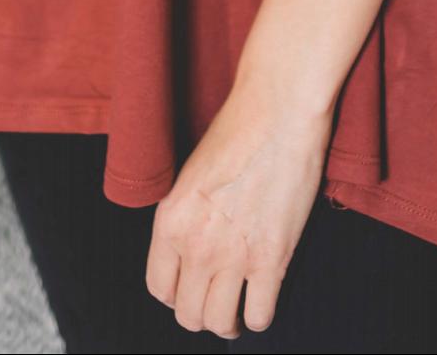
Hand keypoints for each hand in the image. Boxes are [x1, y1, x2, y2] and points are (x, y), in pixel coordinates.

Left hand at [144, 75, 333, 338]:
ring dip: (230, 320)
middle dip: (202, 312)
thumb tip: (190, 250)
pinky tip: (263, 296)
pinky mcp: (272, 260)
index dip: (176, 293)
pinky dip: (261, 315)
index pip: (159, 288)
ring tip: (239, 305)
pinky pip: (260, 316)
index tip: (191, 286)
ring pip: (220, 324)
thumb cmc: (236, 132)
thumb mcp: (190, 175)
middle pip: (188, 315)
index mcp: (169, 222)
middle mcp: (195, 246)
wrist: (277, 113)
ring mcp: (233, 257)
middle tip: (218, 298)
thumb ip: (184, 218)